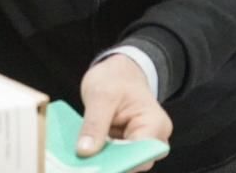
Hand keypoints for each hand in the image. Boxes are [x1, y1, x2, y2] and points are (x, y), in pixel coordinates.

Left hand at [78, 55, 172, 171]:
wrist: (119, 72)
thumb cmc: (117, 78)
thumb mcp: (101, 95)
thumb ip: (94, 124)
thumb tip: (85, 151)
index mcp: (155, 124)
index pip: (142, 154)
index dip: (121, 162)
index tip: (95, 163)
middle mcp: (153, 140)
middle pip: (133, 163)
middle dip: (108, 163)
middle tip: (82, 159)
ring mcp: (139, 146)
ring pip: (122, 163)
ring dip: (101, 160)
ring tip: (80, 155)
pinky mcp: (125, 149)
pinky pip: (113, 158)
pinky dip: (98, 156)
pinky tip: (83, 152)